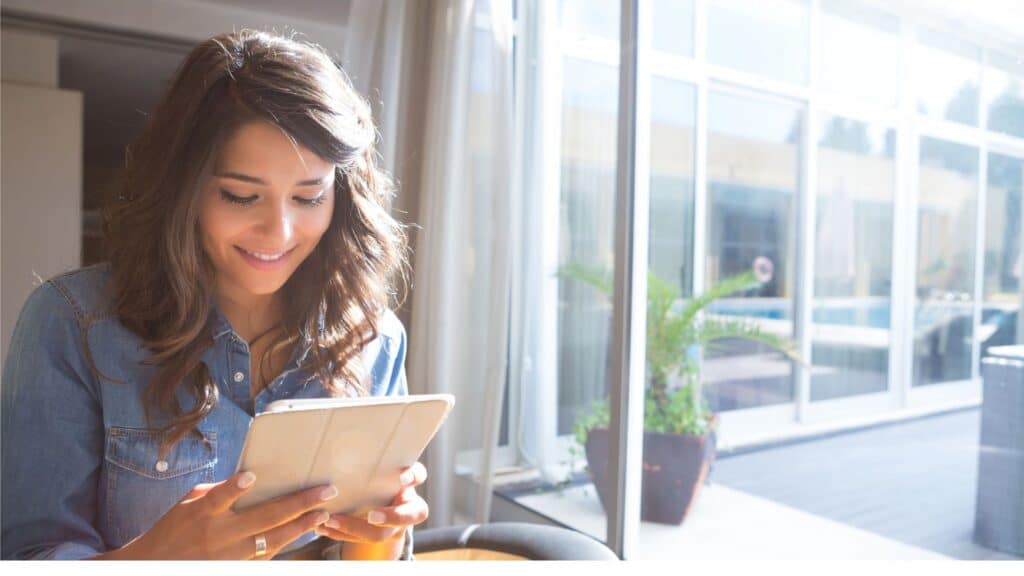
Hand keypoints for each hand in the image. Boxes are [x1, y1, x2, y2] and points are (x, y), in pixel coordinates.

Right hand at [96, 471, 334, 559]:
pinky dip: (286, 544)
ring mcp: (230, 555)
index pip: (218, 497)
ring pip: (272, 541)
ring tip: (322, 514)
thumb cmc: (173, 530)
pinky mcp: (236, 568)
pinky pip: (266, 557)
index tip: (250, 476)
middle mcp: (219, 535)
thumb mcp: (186, 505)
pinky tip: (305, 533)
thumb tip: (244, 479)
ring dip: (300, 526)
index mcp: (203, 513)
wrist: (157, 567)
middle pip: (263, 518)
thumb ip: (214, 492)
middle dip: (298, 503)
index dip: (234, 487)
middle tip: (325, 491)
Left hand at [314, 462, 428, 557]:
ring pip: (380, 534)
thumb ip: (370, 453)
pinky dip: (340, 534)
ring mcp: (392, 524)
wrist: (375, 496)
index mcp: (408, 482)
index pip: (418, 476)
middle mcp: (406, 504)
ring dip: (354, 529)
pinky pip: (359, 540)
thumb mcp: (378, 461)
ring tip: (330, 520)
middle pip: (408, 515)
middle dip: (390, 517)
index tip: (402, 478)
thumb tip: (346, 429)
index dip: (412, 477)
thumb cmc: (373, 470)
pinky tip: (323, 528)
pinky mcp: (375, 534)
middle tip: (372, 516)